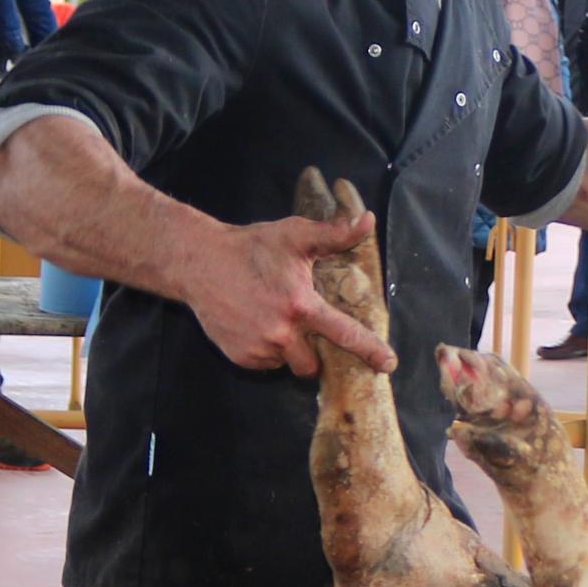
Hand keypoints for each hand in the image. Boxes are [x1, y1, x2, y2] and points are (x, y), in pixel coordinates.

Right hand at [185, 207, 391, 378]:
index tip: (388, 363)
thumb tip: (368, 222)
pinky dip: (267, 350)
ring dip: (289, 349)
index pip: (343, 333)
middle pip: (313, 364)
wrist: (198, 262)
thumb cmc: (251, 247)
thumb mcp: (294, 235)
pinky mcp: (240, 357)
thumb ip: (334, 234)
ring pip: (287, 363)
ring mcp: (258, 348)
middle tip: (303, 329)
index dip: (369, 349)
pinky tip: (256, 324)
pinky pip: (265, 363)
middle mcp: (280, 333)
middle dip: (315, 354)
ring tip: (273, 318)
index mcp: (299, 305)